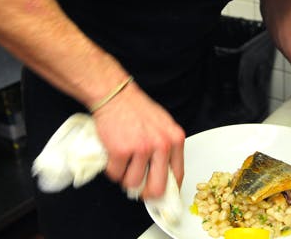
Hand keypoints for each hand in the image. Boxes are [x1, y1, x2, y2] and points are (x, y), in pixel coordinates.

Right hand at [91, 80, 185, 198]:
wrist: (116, 95)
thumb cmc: (137, 109)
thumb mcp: (163, 125)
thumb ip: (167, 148)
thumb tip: (164, 176)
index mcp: (175, 139)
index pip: (178, 175)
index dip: (168, 190)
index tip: (161, 194)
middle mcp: (162, 145)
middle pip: (157, 187)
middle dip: (146, 193)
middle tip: (138, 188)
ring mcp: (142, 148)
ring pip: (133, 183)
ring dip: (125, 177)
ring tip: (124, 162)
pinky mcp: (121, 150)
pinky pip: (116, 174)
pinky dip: (112, 169)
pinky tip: (114, 155)